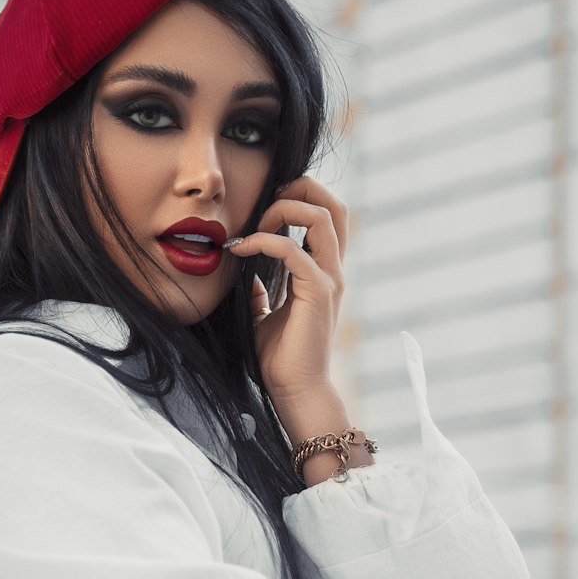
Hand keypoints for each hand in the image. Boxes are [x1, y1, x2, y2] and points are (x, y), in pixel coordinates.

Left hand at [228, 175, 347, 403]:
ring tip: (255, 225)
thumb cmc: (280, 358)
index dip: (300, 198)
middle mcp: (331, 270)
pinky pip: (295, 250)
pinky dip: (266, 241)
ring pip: (323, 216)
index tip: (262, 208)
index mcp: (322, 272)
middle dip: (302, 188)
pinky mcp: (318, 292)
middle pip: (334, 205)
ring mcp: (329, 279)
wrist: (294, 390)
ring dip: (285, 209)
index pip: (325, 216)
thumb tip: (245, 274)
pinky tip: (242, 249)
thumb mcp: (264, 316)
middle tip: (266, 199)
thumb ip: (261, 292)